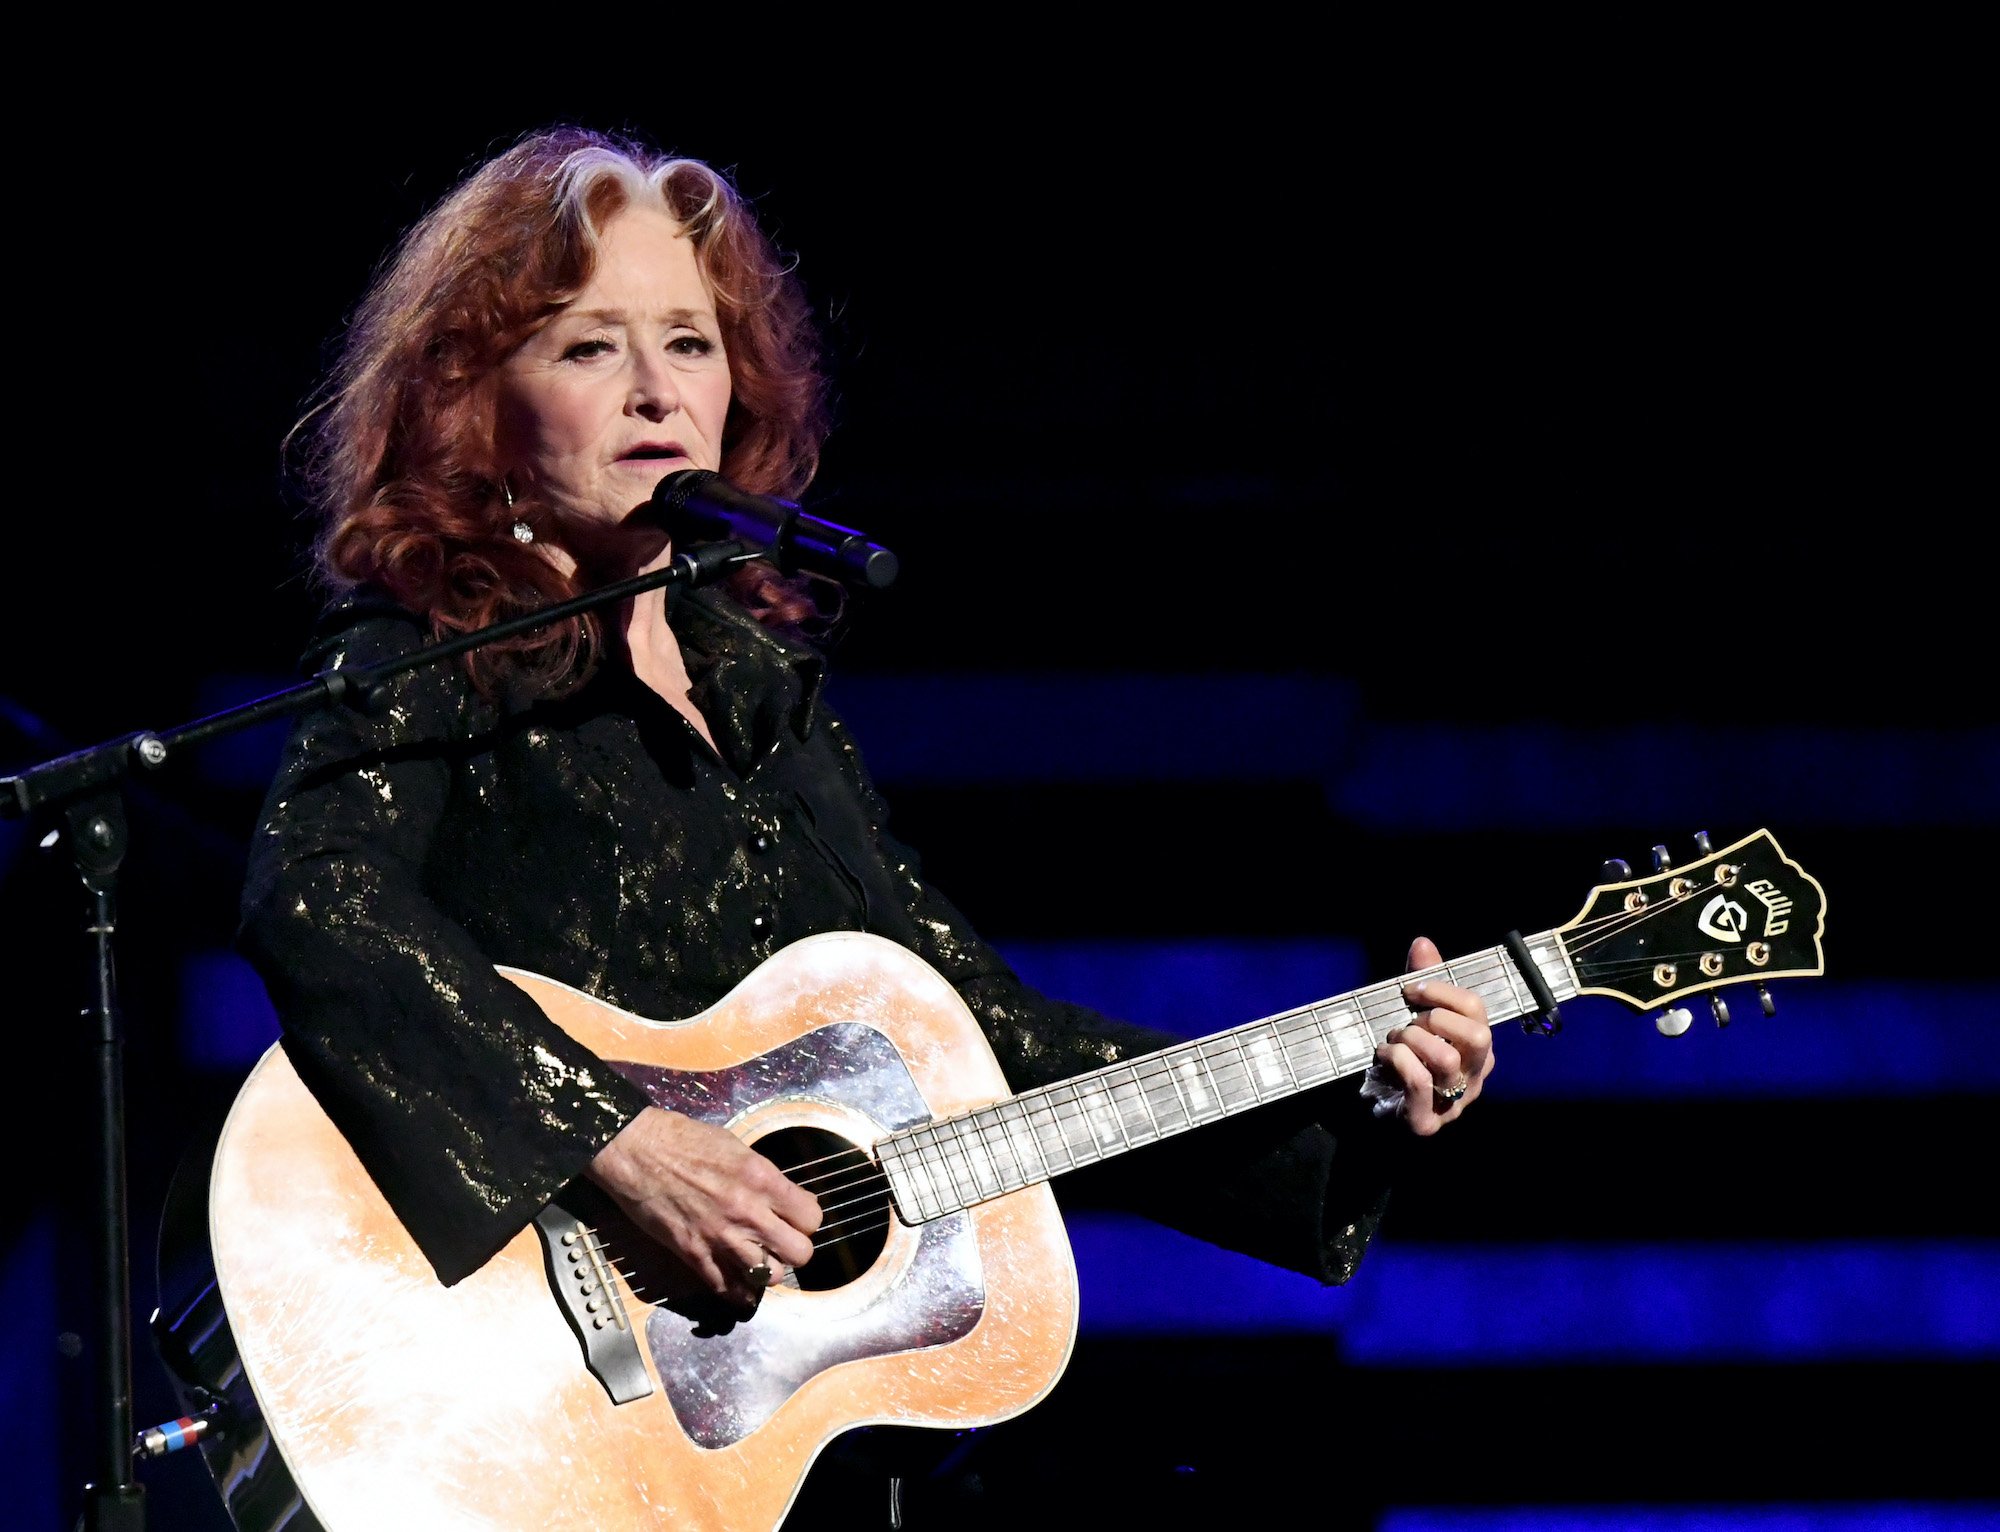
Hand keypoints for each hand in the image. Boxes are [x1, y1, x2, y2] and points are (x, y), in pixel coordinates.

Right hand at [587, 1106, 821, 1305]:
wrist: (637, 1151)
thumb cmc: (685, 1140)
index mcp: (762, 1180)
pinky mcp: (694, 1255)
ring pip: (769, 1277)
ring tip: (758, 1258)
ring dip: (767, 1269)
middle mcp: (748, 1213)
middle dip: (795, 1249)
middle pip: (800, 1253)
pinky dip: (737, 1291)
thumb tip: (783, 1197)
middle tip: (781, 1240)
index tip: (796, 1216)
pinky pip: (727, 1289)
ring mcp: (721, 1238)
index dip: (807, 1220)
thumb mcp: (737, 1147)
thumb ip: (763, 1177)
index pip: (811, 1217)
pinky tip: (738, 1283)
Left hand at [1375, 936, 1494, 1135]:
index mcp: (1477, 1048)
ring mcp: (1455, 1102)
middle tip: (1408, 1021)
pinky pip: (1420, 1082)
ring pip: (1446, 1059)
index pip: (1477, 1010)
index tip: (1410, 989)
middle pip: (1477, 1035)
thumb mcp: (1412, 1015)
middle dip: (1434, 1019)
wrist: (1376, 1104)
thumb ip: (1421, 981)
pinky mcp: (1428, 1121)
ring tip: (1394, 1040)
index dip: (1441, 992)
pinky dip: (1398, 1060)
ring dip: (1412, 1040)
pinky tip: (1385, 1055)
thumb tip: (1423, 943)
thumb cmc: (1403, 1056)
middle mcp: (1474, 1075)